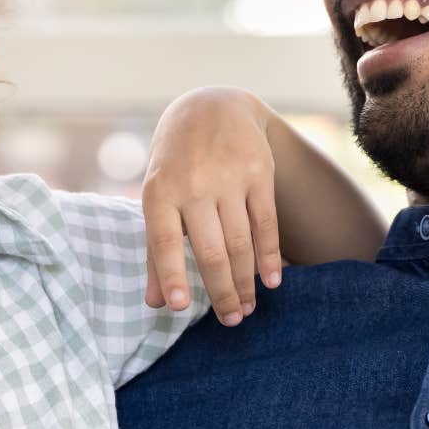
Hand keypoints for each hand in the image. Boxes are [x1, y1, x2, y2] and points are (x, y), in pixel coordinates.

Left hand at [141, 87, 283, 326]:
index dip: (172, 275)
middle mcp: (193, 184)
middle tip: (231, 322)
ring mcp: (229, 178)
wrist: (211, 106)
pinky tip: (272, 281)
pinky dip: (270, 256)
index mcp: (158, 192)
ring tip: (247, 308)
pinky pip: (266, 223)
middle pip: (210, 250)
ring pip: (240, 242)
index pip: (163, 241)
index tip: (180, 308)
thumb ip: (156, 250)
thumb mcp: (157, 196)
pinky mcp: (259, 172)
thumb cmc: (176, 163)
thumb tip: (156, 303)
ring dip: (246, 281)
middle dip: (221, 292)